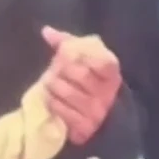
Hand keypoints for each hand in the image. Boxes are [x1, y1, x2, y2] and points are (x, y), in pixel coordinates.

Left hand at [40, 26, 122, 144]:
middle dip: (61, 69)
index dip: (83, 54)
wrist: (81, 112)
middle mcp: (108, 93)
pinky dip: (52, 102)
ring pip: (67, 91)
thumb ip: (66, 43)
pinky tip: (51, 99)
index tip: (68, 53)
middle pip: (80, 73)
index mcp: (112, 73)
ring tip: (51, 84)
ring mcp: (97, 111)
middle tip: (55, 70)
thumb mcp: (78, 58)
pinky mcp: (85, 127)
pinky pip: (61, 109)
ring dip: (52, 85)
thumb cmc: (80, 79)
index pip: (103, 61)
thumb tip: (47, 32)